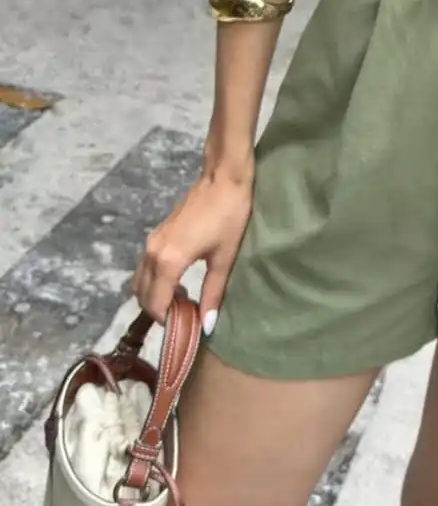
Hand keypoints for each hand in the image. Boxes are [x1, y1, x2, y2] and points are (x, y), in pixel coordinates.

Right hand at [132, 168, 252, 333]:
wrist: (223, 178)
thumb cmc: (229, 216)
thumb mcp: (224, 258)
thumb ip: (212, 293)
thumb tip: (206, 327)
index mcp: (168, 261)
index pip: (155, 304)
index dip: (167, 321)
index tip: (185, 328)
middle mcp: (152, 253)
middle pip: (142, 295)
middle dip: (158, 311)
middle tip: (184, 317)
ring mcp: (151, 242)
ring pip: (140, 280)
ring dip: (154, 296)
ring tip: (182, 301)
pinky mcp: (156, 235)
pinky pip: (145, 267)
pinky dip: (154, 281)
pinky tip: (178, 282)